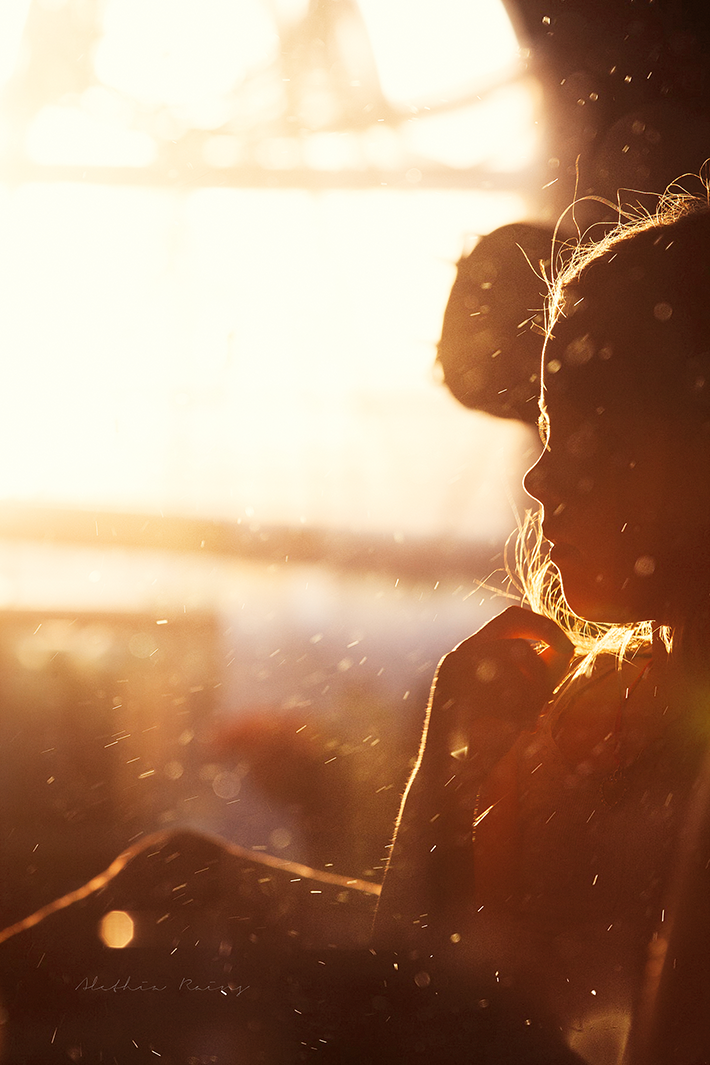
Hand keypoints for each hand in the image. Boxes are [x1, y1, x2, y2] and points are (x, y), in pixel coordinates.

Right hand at [425, 606, 574, 773]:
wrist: (450, 778)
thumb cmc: (486, 740)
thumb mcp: (520, 701)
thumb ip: (540, 675)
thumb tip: (564, 649)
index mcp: (473, 650)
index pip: (512, 619)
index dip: (545, 626)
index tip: (568, 648)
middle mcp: (460, 654)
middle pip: (516, 636)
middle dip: (543, 662)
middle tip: (549, 692)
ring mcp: (454, 673)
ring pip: (515, 665)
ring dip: (533, 694)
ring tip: (529, 720)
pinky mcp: (454, 694)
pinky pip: (505, 694)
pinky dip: (520, 713)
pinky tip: (516, 730)